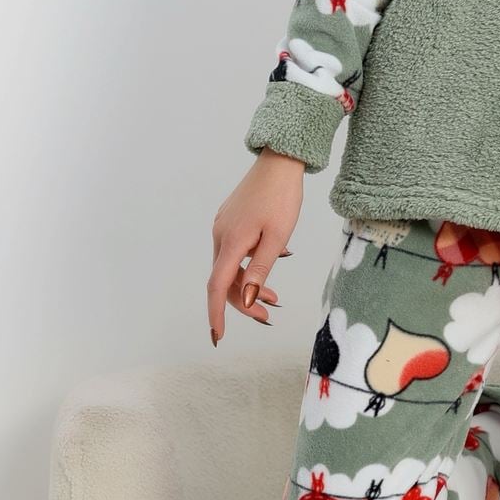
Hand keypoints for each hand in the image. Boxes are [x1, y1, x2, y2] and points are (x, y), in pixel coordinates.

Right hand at [207, 147, 304, 343]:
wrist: (279, 163)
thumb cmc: (282, 198)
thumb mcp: (277, 238)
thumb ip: (261, 269)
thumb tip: (248, 297)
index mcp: (231, 241)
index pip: (218, 287)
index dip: (217, 314)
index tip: (217, 337)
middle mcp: (220, 235)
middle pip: (224, 280)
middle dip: (243, 301)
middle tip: (267, 314)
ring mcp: (223, 226)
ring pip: (230, 266)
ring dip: (249, 285)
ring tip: (275, 296)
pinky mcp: (229, 221)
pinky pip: (234, 252)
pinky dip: (248, 267)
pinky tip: (268, 266)